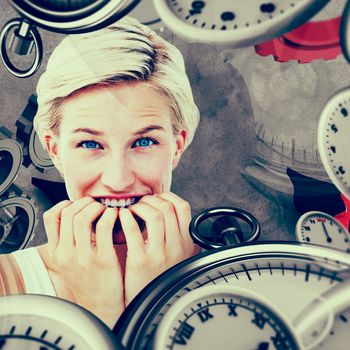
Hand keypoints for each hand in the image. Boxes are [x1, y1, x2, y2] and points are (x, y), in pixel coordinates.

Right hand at [43, 197, 123, 327]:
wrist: (102, 306)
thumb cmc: (90, 280)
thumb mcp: (70, 262)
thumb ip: (69, 241)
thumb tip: (76, 213)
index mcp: (57, 253)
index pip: (51, 217)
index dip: (66, 204)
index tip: (79, 203)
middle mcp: (66, 254)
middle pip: (69, 214)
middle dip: (84, 202)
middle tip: (96, 203)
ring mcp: (83, 257)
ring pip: (83, 217)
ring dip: (97, 207)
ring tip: (106, 209)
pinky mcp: (102, 260)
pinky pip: (104, 227)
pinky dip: (110, 216)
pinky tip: (116, 217)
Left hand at [119, 192, 199, 304]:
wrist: (150, 306)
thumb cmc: (160, 278)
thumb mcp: (178, 257)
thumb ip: (178, 238)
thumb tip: (171, 214)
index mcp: (185, 243)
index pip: (183, 207)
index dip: (168, 197)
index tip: (156, 198)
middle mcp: (176, 247)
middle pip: (167, 208)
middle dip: (150, 200)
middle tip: (139, 203)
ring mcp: (159, 254)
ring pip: (155, 214)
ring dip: (140, 206)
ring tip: (131, 209)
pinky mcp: (141, 261)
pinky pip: (134, 230)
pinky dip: (126, 218)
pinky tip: (122, 217)